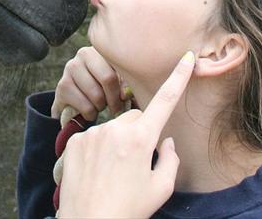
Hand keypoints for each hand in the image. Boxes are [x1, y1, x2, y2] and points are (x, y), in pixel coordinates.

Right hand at [52, 46, 128, 120]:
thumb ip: (127, 85)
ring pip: (97, 95)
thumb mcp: (120, 82)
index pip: (119, 64)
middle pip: (108, 78)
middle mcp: (84, 53)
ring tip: (99, 105)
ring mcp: (71, 68)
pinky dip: (91, 114)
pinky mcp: (62, 85)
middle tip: (114, 107)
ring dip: (101, 107)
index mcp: (102, 48)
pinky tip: (88, 110)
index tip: (125, 98)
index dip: (124, 85)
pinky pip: (85, 107)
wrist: (81, 99)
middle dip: (114, 99)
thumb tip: (124, 94)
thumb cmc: (106, 88)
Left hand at [56, 52, 194, 218]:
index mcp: (141, 139)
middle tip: (137, 164)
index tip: (186, 58)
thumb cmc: (128, 210)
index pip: (164, 101)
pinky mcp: (75, 141)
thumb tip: (166, 141)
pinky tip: (97, 172)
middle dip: (141, 133)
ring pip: (114, 128)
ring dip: (118, 142)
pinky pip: (94, 138)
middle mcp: (115, 129)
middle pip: (136, 118)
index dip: (178, 78)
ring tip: (114, 173)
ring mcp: (93, 134)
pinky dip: (98, 150)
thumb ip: (170, 159)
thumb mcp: (161, 189)